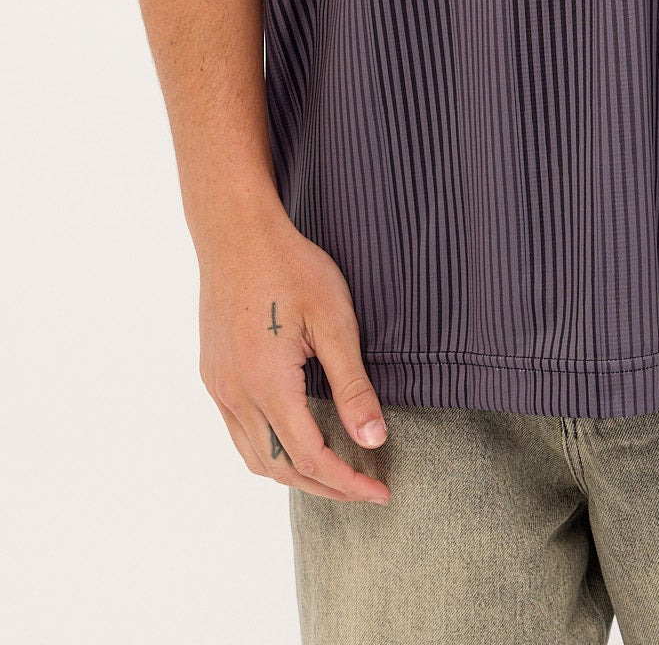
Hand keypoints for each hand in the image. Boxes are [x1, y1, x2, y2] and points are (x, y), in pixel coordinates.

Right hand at [198, 207, 390, 503]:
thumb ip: (353, 384)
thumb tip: (374, 440)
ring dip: (296, 473)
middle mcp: (235, 395)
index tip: (381, 491)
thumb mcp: (334, 320)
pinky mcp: (213, 375)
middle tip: (366, 489)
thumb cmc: (291, 266)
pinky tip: (297, 439)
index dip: (348, 482)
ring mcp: (218, 387)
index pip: (311, 458)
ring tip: (337, 472)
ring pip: (255, 457)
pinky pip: (239, 433)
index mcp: (267, 384)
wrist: (236, 232)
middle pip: (281, 468)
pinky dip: (271, 450)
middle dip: (326, 487)